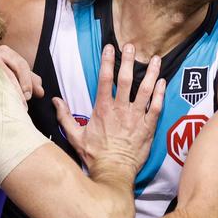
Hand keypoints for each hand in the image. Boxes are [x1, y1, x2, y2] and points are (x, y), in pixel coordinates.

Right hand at [0, 45, 43, 106]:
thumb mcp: (13, 72)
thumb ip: (28, 79)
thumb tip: (41, 92)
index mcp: (5, 52)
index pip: (21, 65)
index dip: (27, 81)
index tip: (29, 95)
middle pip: (9, 71)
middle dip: (18, 88)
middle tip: (23, 102)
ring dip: (7, 93)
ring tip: (14, 106)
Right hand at [53, 44, 164, 172]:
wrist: (113, 172)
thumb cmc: (94, 155)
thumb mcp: (74, 135)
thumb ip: (64, 116)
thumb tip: (55, 100)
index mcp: (103, 109)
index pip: (105, 79)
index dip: (107, 61)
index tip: (109, 48)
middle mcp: (120, 109)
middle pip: (126, 79)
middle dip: (128, 60)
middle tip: (131, 46)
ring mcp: (136, 118)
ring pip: (145, 90)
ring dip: (150, 73)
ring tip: (154, 59)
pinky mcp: (148, 127)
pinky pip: (156, 107)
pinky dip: (160, 93)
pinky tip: (162, 81)